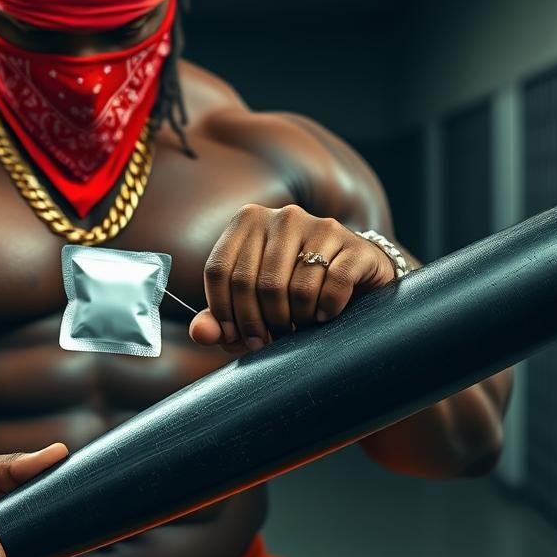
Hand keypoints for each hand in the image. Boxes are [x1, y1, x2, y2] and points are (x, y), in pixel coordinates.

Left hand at [189, 203, 396, 352]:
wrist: (356, 280)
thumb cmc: (291, 294)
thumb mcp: (250, 306)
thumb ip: (219, 320)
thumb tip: (200, 333)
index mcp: (247, 221)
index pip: (218, 271)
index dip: (222, 311)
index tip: (234, 336)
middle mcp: (282, 217)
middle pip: (252, 282)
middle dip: (257, 323)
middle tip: (268, 340)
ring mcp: (320, 226)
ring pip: (293, 288)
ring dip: (294, 319)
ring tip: (298, 324)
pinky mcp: (354, 246)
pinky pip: (332, 286)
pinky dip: (326, 309)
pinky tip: (324, 314)